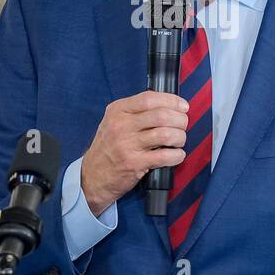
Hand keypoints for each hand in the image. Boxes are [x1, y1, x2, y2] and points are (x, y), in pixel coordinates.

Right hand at [81, 90, 188, 214]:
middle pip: (161, 115)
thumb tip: (168, 105)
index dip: (172, 101)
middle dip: (180, 120)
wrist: (92, 176)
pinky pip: (165, 156)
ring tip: (179, 141)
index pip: (149, 98)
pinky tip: (176, 155)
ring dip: (180, 137)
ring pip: (166, 134)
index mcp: (118, 111)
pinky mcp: (134, 164)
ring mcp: (127, 145)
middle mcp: (121, 125)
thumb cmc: (108, 148)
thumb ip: (136, 111)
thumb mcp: (114, 121)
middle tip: (182, 125)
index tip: (183, 106)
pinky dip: (177, 155)